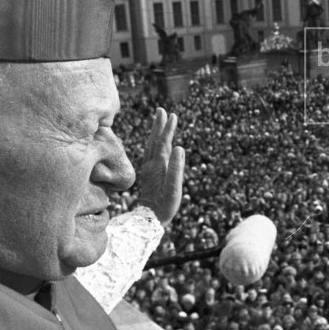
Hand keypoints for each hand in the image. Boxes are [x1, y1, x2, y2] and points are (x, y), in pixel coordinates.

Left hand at [134, 108, 184, 226]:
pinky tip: (156, 141)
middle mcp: (152, 165)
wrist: (148, 219)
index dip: (168, 129)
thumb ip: (176, 168)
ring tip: (159, 120)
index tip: (172, 115)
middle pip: (155, 141)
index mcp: (158, 166)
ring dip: (156, 132)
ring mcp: (149, 169)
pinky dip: (154, 143)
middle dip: (159, 126)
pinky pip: (151, 153)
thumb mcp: (173, 188)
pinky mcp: (149, 173)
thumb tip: (179, 148)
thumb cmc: (164, 205)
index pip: (163, 143)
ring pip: (152, 146)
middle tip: (162, 110)